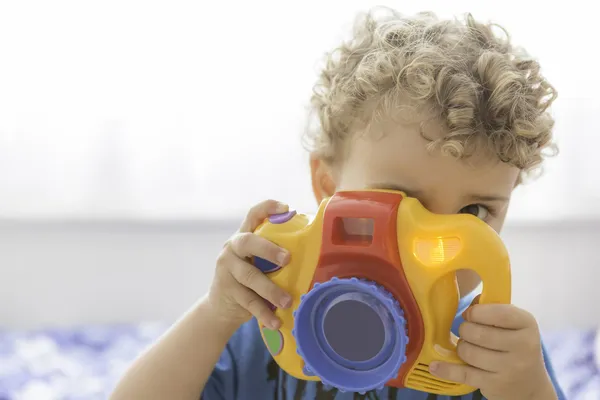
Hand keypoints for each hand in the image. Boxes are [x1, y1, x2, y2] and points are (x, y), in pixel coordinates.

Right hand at [207, 199, 292, 330]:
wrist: (220, 308)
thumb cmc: (251, 279)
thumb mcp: (258, 262)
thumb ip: (275, 254)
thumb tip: (316, 253)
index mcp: (244, 236)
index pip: (253, 214)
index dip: (268, 207)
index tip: (287, 208)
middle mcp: (232, 248)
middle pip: (248, 242)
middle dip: (268, 249)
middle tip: (288, 259)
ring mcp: (227, 269)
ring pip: (250, 276)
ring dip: (271, 289)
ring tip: (288, 301)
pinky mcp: (226, 290)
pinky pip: (248, 301)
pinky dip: (264, 313)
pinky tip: (276, 322)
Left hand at [429, 297, 557, 399]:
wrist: (530, 384)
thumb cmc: (514, 344)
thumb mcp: (513, 323)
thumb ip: (493, 309)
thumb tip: (469, 305)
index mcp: (527, 324)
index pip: (498, 313)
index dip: (476, 312)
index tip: (470, 315)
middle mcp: (524, 347)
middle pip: (477, 333)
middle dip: (465, 331)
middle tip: (468, 333)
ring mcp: (510, 368)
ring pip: (468, 352)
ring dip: (461, 348)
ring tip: (469, 348)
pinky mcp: (495, 385)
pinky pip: (463, 374)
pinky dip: (446, 369)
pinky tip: (434, 366)